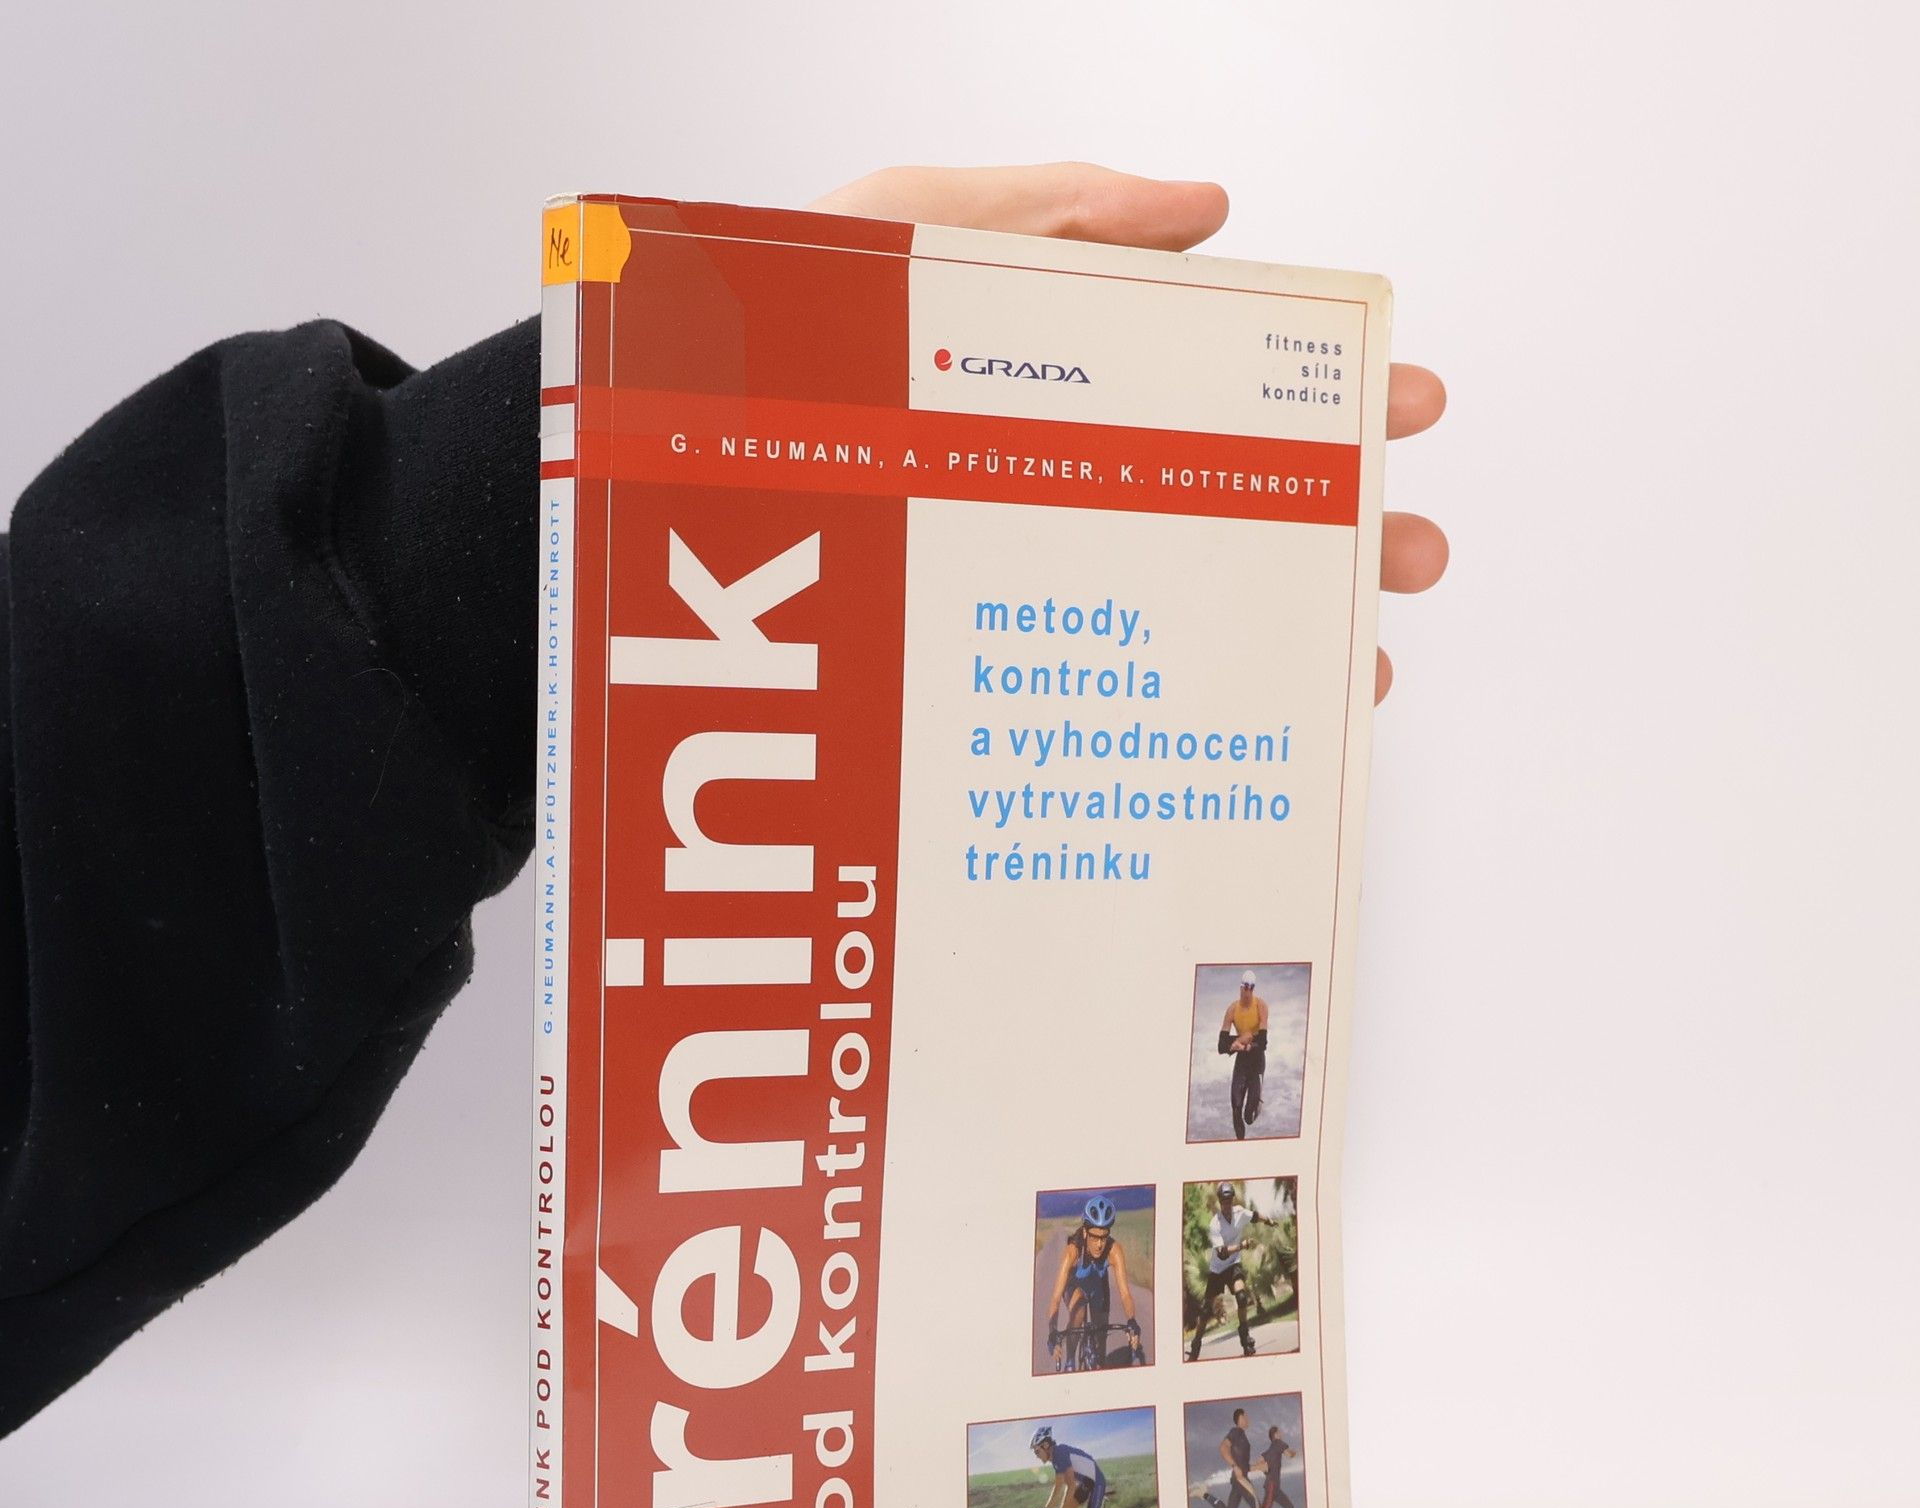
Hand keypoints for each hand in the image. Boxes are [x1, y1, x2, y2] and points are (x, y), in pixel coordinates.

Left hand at [812, 162, 1446, 703]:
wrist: (672, 481)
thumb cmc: (770, 351)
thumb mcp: (911, 235)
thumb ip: (1055, 212)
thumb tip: (1207, 210)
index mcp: (1060, 381)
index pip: (1220, 386)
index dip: (1321, 395)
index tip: (1404, 406)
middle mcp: (1060, 483)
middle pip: (1230, 502)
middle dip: (1340, 523)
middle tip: (1410, 548)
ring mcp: (1029, 576)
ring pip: (1189, 605)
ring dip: (1291, 626)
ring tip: (1362, 655)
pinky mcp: (986, 663)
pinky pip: (1111, 691)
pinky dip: (1195, 706)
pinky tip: (1252, 723)